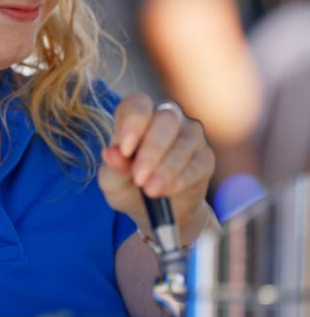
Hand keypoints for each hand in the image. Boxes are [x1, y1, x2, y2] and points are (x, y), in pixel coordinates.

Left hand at [99, 93, 214, 239]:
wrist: (153, 211)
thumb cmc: (128, 184)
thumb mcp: (113, 180)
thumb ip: (113, 166)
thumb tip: (111, 153)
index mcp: (139, 115)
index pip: (138, 105)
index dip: (132, 123)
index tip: (125, 150)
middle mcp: (168, 118)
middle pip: (165, 120)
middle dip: (152, 150)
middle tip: (140, 178)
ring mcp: (190, 135)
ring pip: (184, 142)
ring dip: (167, 168)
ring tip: (151, 190)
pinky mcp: (205, 158)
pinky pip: (198, 163)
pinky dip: (182, 178)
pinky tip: (168, 190)